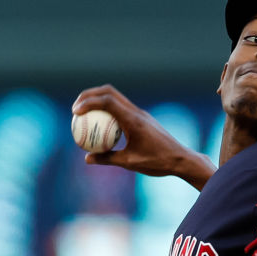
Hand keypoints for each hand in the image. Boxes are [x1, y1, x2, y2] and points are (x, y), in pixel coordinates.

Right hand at [72, 84, 214, 188]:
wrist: (181, 159)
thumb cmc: (157, 162)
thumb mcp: (129, 163)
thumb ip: (107, 159)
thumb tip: (87, 158)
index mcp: (133, 120)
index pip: (107, 102)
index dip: (88, 103)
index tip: (75, 112)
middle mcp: (136, 112)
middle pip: (109, 92)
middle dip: (89, 95)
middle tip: (75, 107)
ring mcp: (140, 113)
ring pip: (115, 98)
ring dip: (98, 100)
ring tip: (83, 113)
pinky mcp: (142, 118)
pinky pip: (121, 109)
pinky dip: (108, 111)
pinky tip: (100, 125)